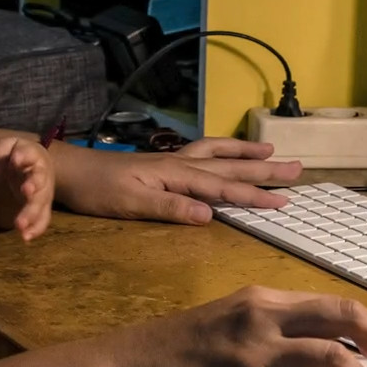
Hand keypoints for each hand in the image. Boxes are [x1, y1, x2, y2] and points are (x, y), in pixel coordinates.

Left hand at [0, 137, 55, 240]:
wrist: (27, 164)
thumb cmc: (15, 154)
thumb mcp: (4, 146)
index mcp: (34, 154)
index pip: (30, 153)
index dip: (24, 156)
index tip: (15, 159)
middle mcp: (43, 174)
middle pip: (40, 181)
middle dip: (34, 186)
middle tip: (25, 190)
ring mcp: (44, 192)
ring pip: (41, 204)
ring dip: (32, 214)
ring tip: (19, 225)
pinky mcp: (41, 207)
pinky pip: (42, 220)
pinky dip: (36, 229)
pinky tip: (25, 237)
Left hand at [57, 139, 301, 224]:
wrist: (69, 170)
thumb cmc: (97, 190)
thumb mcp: (130, 204)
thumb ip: (170, 208)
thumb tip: (209, 215)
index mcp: (176, 175)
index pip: (223, 188)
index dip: (254, 195)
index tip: (284, 200)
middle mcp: (180, 164)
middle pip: (229, 167)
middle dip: (264, 170)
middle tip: (297, 168)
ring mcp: (172, 161)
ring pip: (219, 155)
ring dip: (246, 155)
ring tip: (272, 153)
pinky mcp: (163, 164)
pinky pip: (203, 153)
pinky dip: (222, 151)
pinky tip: (228, 153)